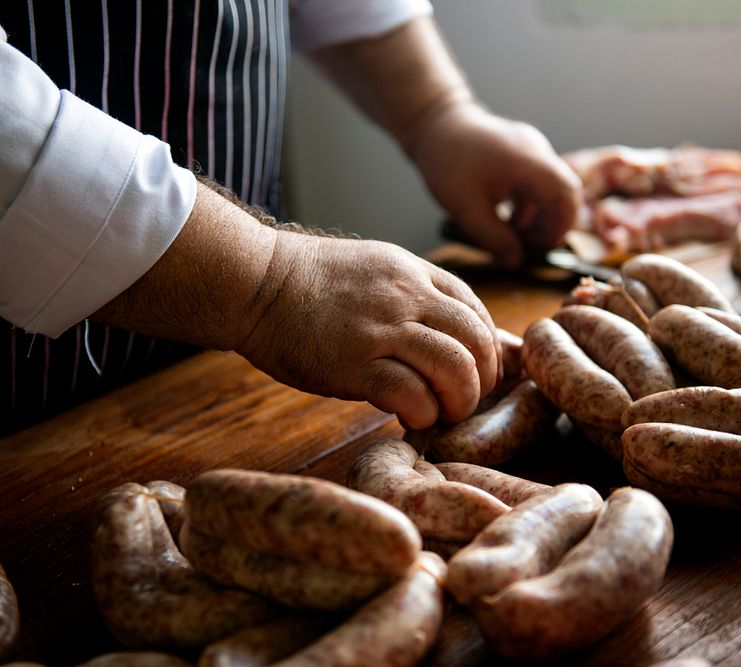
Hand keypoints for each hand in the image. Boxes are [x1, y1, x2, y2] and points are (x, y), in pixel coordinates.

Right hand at [236, 232, 500, 428]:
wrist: (253, 281)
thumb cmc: (307, 283)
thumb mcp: (372, 268)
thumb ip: (411, 294)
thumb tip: (446, 331)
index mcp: (412, 273)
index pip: (474, 310)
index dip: (487, 347)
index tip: (479, 371)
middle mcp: (405, 297)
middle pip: (474, 341)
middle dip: (482, 379)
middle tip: (467, 400)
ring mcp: (380, 330)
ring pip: (453, 368)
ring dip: (459, 401)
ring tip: (443, 414)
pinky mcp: (353, 364)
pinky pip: (410, 395)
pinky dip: (422, 414)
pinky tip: (412, 418)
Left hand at [411, 102, 582, 267]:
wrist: (435, 125)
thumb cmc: (447, 162)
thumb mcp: (465, 208)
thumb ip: (493, 238)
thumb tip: (515, 262)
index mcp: (528, 161)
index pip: (567, 194)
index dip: (561, 226)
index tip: (541, 246)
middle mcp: (538, 151)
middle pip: (566, 193)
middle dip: (551, 223)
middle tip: (526, 244)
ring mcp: (533, 150)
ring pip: (553, 189)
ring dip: (539, 216)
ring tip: (513, 233)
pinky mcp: (525, 153)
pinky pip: (539, 183)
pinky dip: (529, 204)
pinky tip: (507, 218)